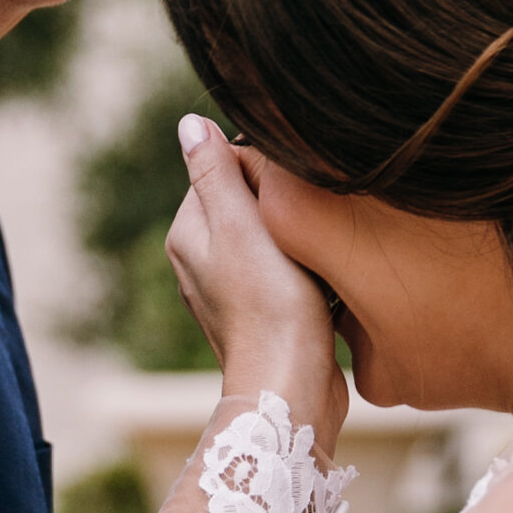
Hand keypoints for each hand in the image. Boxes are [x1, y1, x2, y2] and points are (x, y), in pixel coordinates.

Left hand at [165, 116, 346, 446]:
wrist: (293, 388)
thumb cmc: (271, 306)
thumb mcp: (242, 226)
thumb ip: (215, 173)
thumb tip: (190, 124)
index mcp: (187, 236)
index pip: (220, 169)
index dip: (261, 169)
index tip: (289, 192)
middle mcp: (201, 263)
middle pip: (248, 203)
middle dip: (281, 204)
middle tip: (308, 220)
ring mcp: (232, 292)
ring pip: (271, 238)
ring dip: (298, 237)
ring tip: (318, 253)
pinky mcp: (264, 315)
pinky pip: (286, 272)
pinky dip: (306, 269)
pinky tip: (325, 281)